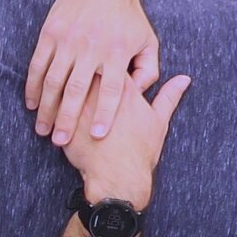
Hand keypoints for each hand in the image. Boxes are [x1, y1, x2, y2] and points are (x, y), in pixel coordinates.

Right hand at [25, 0, 160, 147]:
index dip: (104, 114)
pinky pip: (38, 64)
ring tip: (43, 129)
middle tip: (61, 142)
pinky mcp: (51, 32)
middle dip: (68, 119)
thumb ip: (148, 70)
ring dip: (46, 107)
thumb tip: (140, 95)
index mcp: (116, 51)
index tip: (98, 136)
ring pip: (54, 80)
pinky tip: (32, 103)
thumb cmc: (129, 16)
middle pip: (78, 90)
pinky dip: (33, 86)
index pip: (111, 89)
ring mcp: (68, 39)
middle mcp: (91, 46)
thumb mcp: (148, 41)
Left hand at [62, 71, 189, 210]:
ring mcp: (82, 106)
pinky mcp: (66, 121)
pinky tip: (53, 103)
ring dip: (65, 81)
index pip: (112, 59)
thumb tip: (184, 79)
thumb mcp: (159, 121)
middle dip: (83, 65)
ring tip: (64, 85)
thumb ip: (169, 96)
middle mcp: (101, 93)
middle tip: (80, 68)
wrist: (119, 178)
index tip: (104, 61)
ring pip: (67, 82)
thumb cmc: (140, 151)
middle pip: (87, 66)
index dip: (107, 58)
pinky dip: (53, 101)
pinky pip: (54, 104)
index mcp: (124, 89)